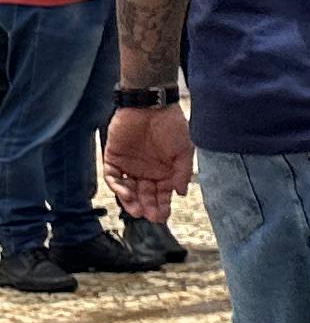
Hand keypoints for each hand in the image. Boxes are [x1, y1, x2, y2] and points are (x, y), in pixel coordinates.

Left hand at [103, 102, 188, 219]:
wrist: (149, 106)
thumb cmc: (171, 125)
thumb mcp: (184, 150)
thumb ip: (183, 173)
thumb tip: (181, 193)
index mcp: (164, 171)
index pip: (162, 194)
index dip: (162, 206)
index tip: (162, 217)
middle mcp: (146, 171)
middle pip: (145, 195)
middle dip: (148, 207)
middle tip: (150, 216)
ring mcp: (129, 165)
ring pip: (127, 190)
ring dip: (131, 201)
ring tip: (136, 209)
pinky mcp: (113, 158)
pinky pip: (112, 176)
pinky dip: (117, 187)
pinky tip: (125, 193)